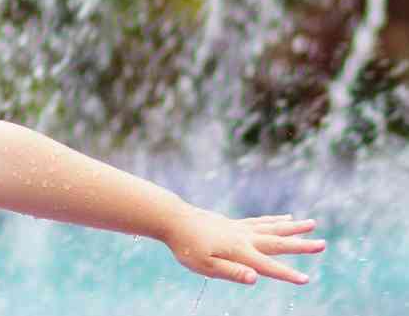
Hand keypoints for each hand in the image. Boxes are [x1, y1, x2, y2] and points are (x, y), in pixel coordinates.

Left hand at [164, 206, 325, 284]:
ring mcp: (240, 228)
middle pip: (278, 241)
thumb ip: (232, 272)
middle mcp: (244, 237)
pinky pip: (261, 221)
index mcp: (239, 251)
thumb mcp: (206, 266)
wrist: (173, 219)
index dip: (287, 274)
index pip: (268, 266)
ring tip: (311, 224)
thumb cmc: (186, 246)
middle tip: (323, 243)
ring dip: (293, 227)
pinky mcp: (234, 224)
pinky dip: (276, 220)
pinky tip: (285, 218)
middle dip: (301, 244)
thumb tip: (255, 278)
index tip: (307, 279)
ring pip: (273, 227)